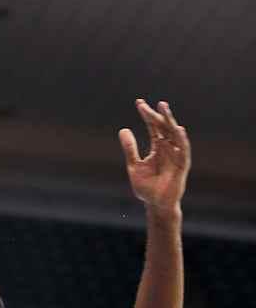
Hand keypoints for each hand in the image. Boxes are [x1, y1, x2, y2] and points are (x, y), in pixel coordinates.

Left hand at [119, 100, 190, 214]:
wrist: (155, 204)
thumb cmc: (146, 187)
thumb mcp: (134, 165)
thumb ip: (130, 149)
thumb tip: (123, 129)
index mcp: (158, 148)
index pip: (153, 128)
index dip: (147, 115)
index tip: (139, 103)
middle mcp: (168, 149)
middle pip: (162, 128)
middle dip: (154, 115)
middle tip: (144, 104)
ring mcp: (176, 156)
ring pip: (174, 135)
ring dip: (169, 121)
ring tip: (162, 107)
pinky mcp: (181, 166)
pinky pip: (183, 151)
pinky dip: (181, 140)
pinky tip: (178, 129)